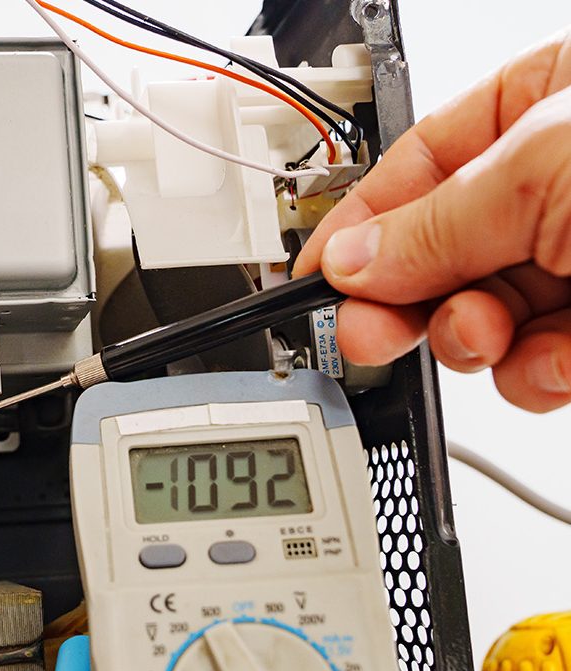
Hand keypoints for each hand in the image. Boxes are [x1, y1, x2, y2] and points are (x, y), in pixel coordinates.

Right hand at [296, 30, 570, 411]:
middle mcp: (558, 184)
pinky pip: (535, 363)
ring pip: (478, 315)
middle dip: (401, 298)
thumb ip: (435, 224)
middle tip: (366, 330)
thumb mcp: (546, 171)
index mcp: (540, 106)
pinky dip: (531, 376)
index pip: (415, 167)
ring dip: (467, 339)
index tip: (312, 277)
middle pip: (436, 251)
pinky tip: (550, 364)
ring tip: (482, 336)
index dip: (358, 225)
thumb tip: (349, 261)